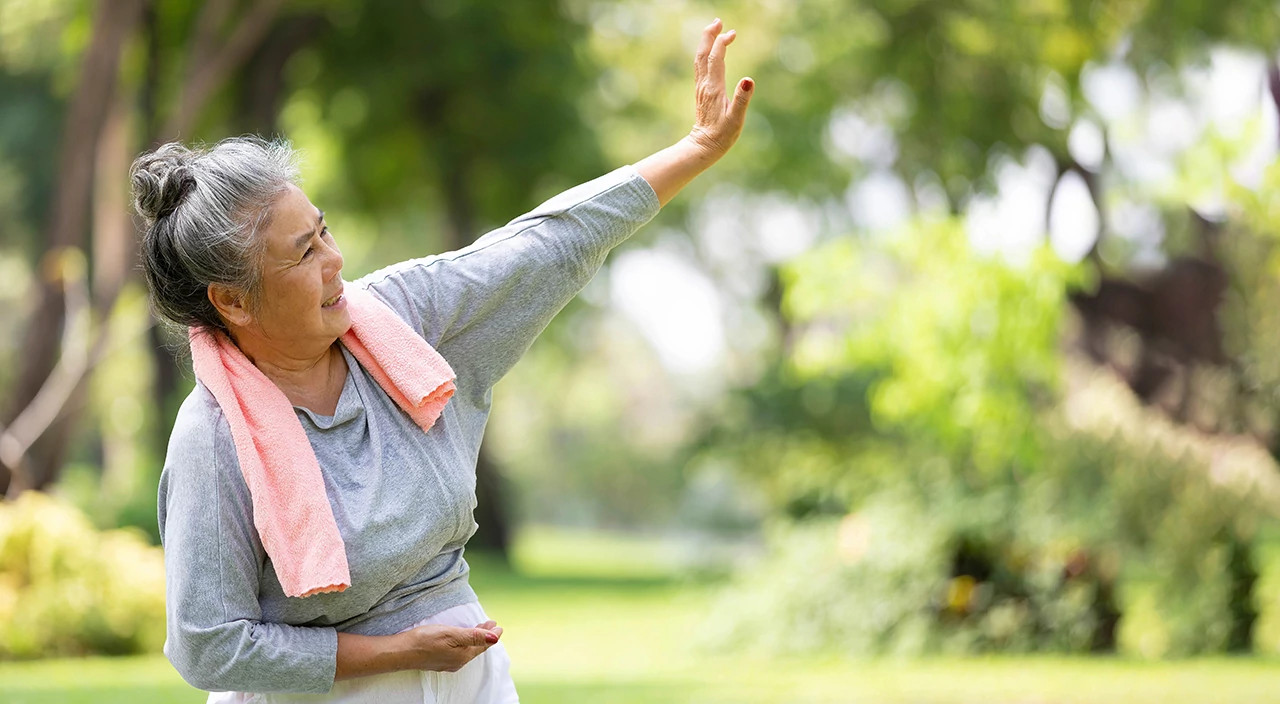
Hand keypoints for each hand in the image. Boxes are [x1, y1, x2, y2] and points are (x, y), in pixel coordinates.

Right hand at [398, 620, 502, 672]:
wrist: (402, 652)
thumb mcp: (452, 634)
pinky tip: (462, 639)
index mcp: (463, 656)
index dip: (491, 634)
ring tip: (481, 628)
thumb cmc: (426, 640)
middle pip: (476, 648)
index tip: (498, 625)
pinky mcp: (439, 661)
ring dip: (475, 639)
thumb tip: (495, 639)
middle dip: (485, 636)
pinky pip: (459, 652)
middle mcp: (458, 662)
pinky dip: (465, 643)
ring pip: (467, 650)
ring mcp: (448, 663)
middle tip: (492, 624)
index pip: (482, 644)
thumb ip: (474, 636)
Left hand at [688, 18, 754, 159]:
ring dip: (705, 42)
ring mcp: (701, 88)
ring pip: (699, 59)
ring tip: (714, 29)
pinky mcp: (701, 92)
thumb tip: (748, 80)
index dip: (722, 43)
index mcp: (714, 88)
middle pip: (702, 54)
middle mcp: (704, 85)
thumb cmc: (722, 135)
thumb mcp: (736, 119)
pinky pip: (700, 67)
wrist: (704, 146)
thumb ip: (742, 99)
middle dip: (709, 36)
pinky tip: (710, 50)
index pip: (715, 58)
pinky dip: (704, 53)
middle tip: (718, 21)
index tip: (733, 33)